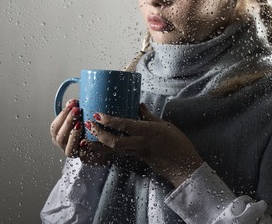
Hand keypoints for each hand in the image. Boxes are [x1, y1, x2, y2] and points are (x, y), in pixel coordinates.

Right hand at [50, 99, 81, 157]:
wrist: (95, 142)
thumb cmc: (83, 128)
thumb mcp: (77, 117)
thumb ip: (72, 109)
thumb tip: (72, 102)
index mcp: (57, 134)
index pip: (54, 127)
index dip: (62, 115)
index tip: (70, 105)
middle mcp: (62, 144)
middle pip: (60, 136)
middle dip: (68, 122)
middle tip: (76, 111)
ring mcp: (71, 151)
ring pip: (69, 147)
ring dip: (74, 134)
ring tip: (80, 123)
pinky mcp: (82, 156)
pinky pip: (82, 154)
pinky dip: (83, 147)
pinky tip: (86, 139)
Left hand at [85, 104, 203, 186]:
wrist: (185, 166)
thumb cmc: (178, 144)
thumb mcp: (165, 125)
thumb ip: (149, 116)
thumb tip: (139, 105)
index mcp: (148, 131)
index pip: (124, 125)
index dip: (109, 121)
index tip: (96, 115)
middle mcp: (141, 143)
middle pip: (114, 142)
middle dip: (99, 135)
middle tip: (88, 126)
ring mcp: (138, 153)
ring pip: (114, 150)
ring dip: (99, 146)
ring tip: (86, 142)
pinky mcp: (138, 159)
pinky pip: (121, 154)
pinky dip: (109, 151)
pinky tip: (101, 147)